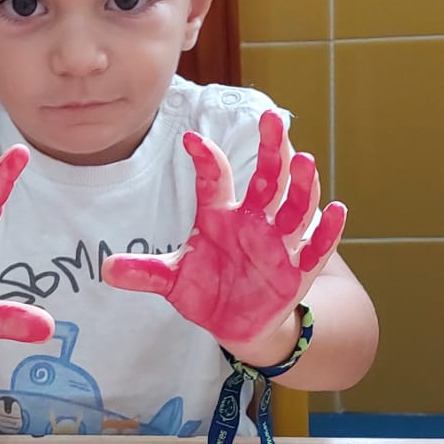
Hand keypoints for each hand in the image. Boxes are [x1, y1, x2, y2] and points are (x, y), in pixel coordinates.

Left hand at [101, 111, 345, 360]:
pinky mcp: (297, 271)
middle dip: (272, 149)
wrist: (237, 324)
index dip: (206, 160)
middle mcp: (255, 220)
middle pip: (268, 178)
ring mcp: (279, 243)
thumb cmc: (208, 290)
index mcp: (222, 214)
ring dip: (301, 184)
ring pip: (295, 206)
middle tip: (274, 118)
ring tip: (303, 160)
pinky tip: (338, 210)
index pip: (216, 178)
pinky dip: (328, 231)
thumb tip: (106, 268)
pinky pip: (316, 247)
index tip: (190, 141)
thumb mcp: (174, 280)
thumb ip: (145, 272)